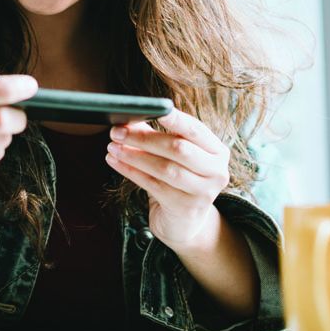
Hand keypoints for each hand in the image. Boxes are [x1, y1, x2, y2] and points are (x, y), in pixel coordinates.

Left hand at [105, 107, 230, 250]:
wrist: (184, 222)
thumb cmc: (177, 179)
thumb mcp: (172, 155)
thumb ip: (154, 134)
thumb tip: (128, 119)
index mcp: (216, 150)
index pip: (195, 129)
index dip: (175, 119)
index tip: (155, 109)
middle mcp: (216, 171)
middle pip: (178, 148)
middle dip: (144, 138)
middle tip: (117, 131)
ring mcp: (203, 192)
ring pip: (165, 168)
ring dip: (134, 155)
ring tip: (112, 147)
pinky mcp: (186, 208)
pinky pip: (153, 185)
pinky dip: (131, 171)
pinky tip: (115, 162)